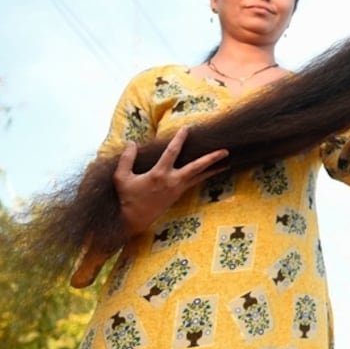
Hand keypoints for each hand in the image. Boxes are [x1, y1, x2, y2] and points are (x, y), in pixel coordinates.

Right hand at [114, 127, 228, 237]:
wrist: (133, 220)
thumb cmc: (127, 198)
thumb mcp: (122, 178)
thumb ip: (126, 159)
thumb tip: (131, 143)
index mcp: (159, 174)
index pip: (172, 152)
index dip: (180, 139)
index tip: (187, 128)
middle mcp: (172, 181)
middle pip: (197, 167)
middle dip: (211, 158)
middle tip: (225, 151)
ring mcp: (178, 189)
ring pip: (199, 176)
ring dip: (213, 169)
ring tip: (227, 162)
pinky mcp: (179, 194)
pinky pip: (195, 182)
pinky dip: (203, 176)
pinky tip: (210, 172)